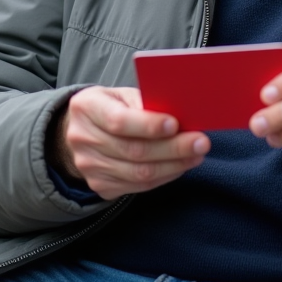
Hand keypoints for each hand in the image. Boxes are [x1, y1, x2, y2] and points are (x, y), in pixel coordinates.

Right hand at [50, 86, 209, 199]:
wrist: (81, 131)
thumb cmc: (111, 107)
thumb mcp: (122, 95)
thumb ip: (146, 103)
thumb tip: (181, 116)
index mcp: (87, 107)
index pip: (119, 121)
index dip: (149, 125)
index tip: (176, 124)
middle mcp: (82, 139)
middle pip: (133, 151)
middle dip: (172, 148)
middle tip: (200, 143)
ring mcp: (89, 166)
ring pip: (139, 173)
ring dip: (174, 165)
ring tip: (196, 155)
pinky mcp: (100, 186)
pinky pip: (139, 186)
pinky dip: (164, 176)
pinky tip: (179, 166)